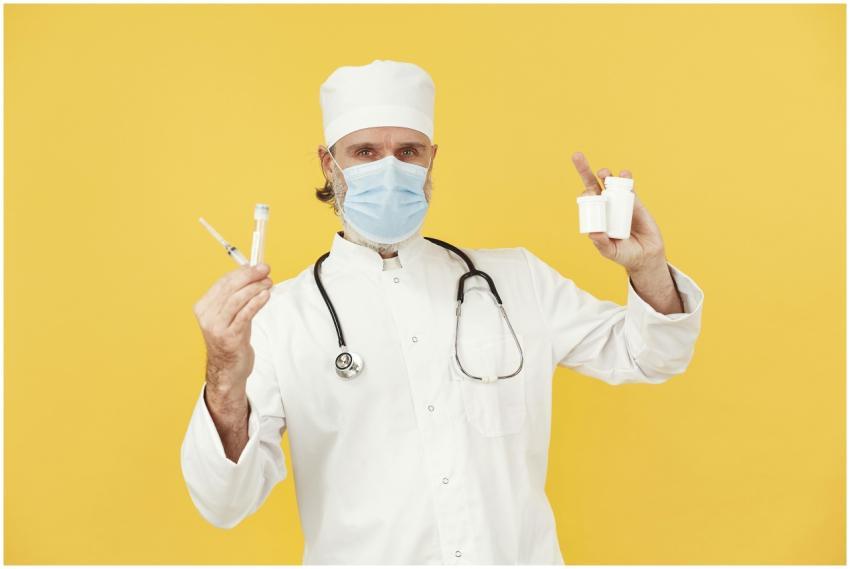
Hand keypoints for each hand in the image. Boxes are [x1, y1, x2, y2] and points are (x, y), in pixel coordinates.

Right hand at [192, 263, 272, 396]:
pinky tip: (265, 296)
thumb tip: (251, 270)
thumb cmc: (232, 339)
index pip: (223, 282)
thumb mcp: (231, 315)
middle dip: (249, 276)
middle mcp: (207, 316)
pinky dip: (256, 302)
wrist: (228, 369)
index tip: (258, 266)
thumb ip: (238, 295)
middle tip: (266, 270)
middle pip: (229, 288)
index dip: (241, 272)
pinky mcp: (230, 338)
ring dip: (255, 288)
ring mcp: (217, 328)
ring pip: (236, 300)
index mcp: (203, 307)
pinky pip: (244, 315)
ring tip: (268, 283)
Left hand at [571, 151, 666, 272]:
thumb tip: (593, 233)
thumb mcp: (610, 251)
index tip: (587, 194)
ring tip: (603, 172)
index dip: (585, 195)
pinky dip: (626, 179)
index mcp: (596, 216)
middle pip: (593, 185)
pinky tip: (624, 173)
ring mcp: (619, 202)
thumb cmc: (624, 254)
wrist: (646, 255)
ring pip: (610, 183)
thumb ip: (601, 244)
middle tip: (577, 156)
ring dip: (606, 175)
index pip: (586, 201)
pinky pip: (629, 187)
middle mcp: (605, 206)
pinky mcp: (635, 201)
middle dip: (585, 170)